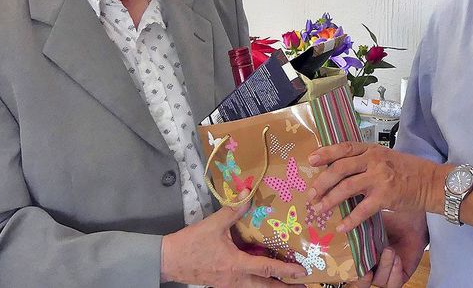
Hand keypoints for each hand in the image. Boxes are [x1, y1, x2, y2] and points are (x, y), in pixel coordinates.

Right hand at [160, 200, 306, 286]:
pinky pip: (246, 286)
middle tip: (303, 286)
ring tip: (287, 285)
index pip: (267, 269)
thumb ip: (232, 210)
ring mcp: (229, 284)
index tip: (303, 271)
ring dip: (272, 287)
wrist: (168, 261)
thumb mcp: (213, 225)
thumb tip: (248, 194)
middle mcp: (236, 279)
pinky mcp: (223, 284)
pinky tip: (262, 278)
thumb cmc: (191, 244)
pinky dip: (258, 283)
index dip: (286, 270)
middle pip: (266, 287)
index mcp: (236, 265)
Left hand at [307, 142, 441, 233]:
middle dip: (322, 182)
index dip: (326, 153)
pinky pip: (362, 209)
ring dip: (330, 199)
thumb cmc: (408, 171)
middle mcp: (374, 160)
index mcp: (372, 149)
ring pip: (347, 187)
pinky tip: (341, 226)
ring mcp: (379, 178)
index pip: (344, 148)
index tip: (310, 160)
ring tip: (319, 209)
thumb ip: (366, 161)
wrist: (432, 183)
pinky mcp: (386, 196)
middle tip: (310, 194)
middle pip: (340, 168)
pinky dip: (350, 219)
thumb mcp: (386, 158)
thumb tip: (340, 171)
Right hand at [354, 211, 427, 287]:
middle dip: (363, 280)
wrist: (413, 220)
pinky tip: (397, 259)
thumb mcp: (371, 223)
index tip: (353, 264)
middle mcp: (374, 267)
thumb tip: (339, 227)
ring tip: (390, 250)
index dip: (351, 272)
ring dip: (384, 266)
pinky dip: (395, 274)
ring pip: (380, 281)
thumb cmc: (392, 221)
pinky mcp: (401, 276)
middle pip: (363, 283)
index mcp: (363, 256)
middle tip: (367, 270)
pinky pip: (395, 285)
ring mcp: (387, 273)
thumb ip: (356, 227)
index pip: (352, 271)